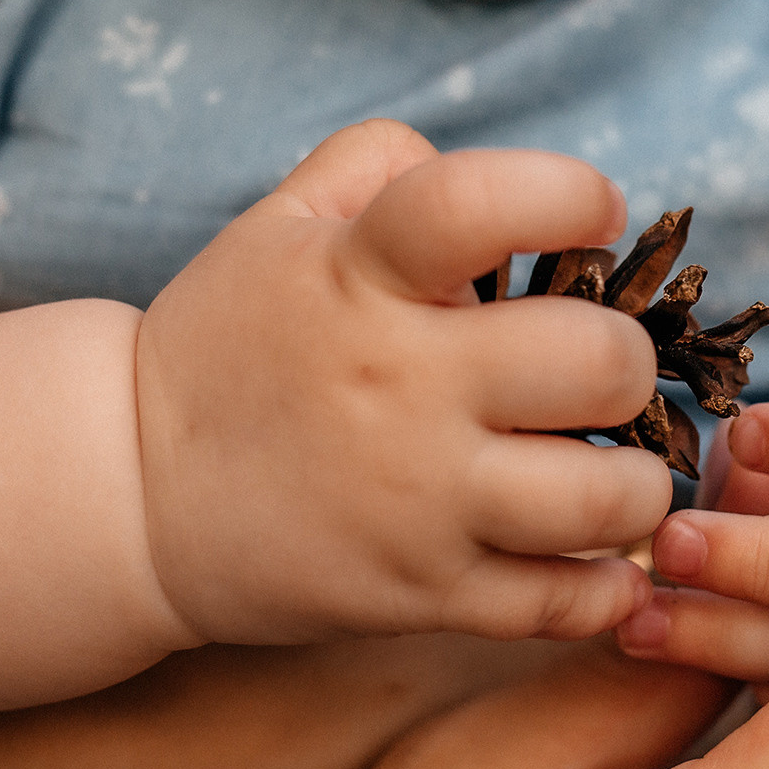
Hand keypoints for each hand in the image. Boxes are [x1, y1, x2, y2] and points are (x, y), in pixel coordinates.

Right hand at [135, 119, 669, 646]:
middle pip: (597, 364)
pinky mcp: (421, 595)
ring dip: (639, 483)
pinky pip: (561, 602)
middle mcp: (398, 387)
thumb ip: (384, 166)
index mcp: (360, 277)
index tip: (599, 209)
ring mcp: (415, 502)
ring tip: (614, 469)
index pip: (480, 205)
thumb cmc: (231, 343)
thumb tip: (502, 182)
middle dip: (629, 362)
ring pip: (604, 498)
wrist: (130, 493)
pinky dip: (605, 586)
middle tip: (603, 374)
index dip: (567, 193)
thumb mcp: (278, 225)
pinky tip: (600, 555)